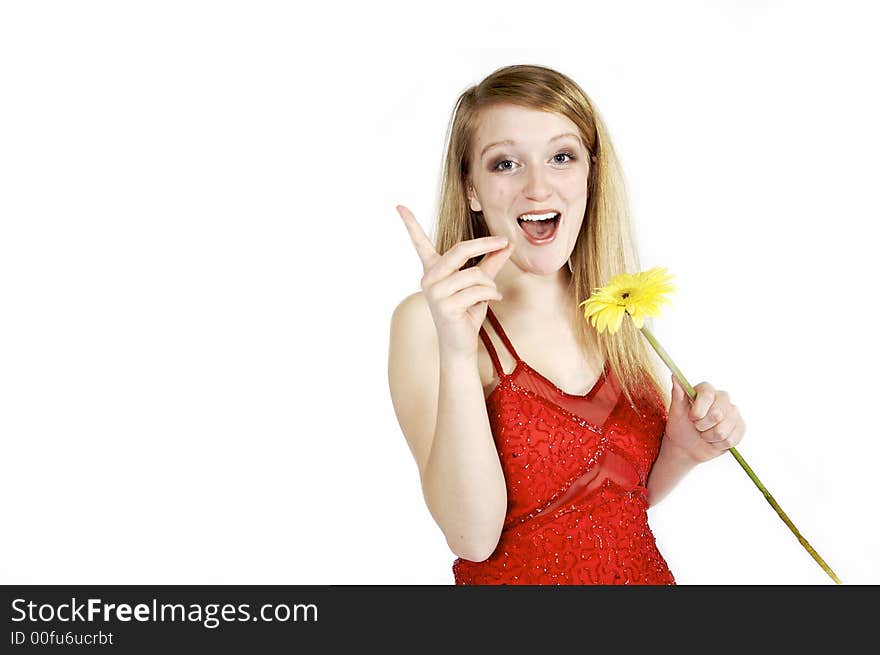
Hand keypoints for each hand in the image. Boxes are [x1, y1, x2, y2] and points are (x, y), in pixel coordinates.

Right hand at [396, 204, 513, 356]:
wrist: (460, 343)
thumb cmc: (467, 312)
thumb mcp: (479, 283)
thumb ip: (490, 263)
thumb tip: (506, 245)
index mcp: (433, 269)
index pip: (419, 243)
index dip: (410, 224)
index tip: (399, 206)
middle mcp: (429, 278)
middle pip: (460, 250)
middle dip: (486, 244)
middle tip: (504, 242)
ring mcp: (435, 292)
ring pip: (474, 274)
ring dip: (490, 283)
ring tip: (492, 293)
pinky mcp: (445, 306)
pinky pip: (477, 290)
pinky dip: (492, 294)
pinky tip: (493, 301)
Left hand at [663, 374, 745, 463]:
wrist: (687, 445)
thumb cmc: (680, 425)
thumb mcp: (675, 411)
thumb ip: (677, 394)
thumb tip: (675, 376)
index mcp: (706, 390)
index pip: (708, 396)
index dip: (698, 411)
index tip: (691, 418)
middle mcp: (722, 397)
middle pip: (717, 414)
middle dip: (702, 426)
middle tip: (696, 427)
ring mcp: (733, 412)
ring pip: (722, 430)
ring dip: (709, 437)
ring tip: (704, 434)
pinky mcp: (740, 427)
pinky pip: (730, 440)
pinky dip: (717, 444)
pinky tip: (713, 440)